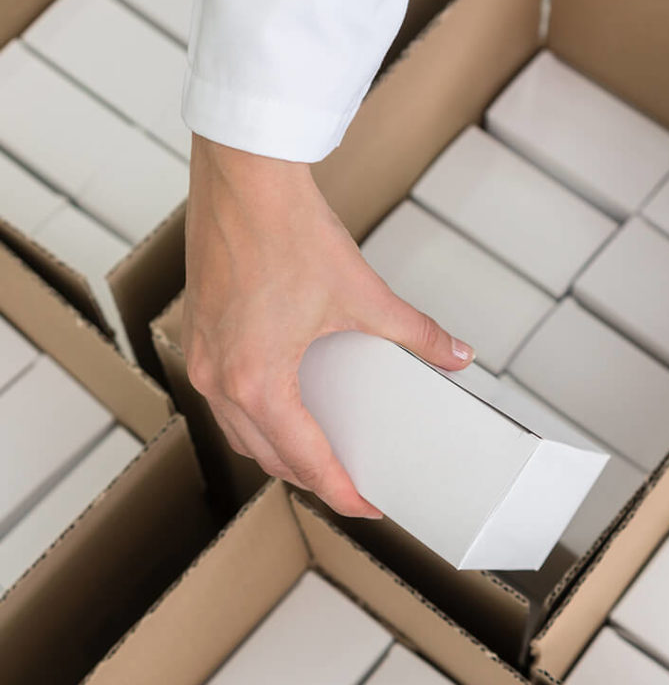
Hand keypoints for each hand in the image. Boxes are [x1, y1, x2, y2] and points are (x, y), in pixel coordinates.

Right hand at [182, 135, 474, 516]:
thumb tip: (456, 355)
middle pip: (270, 459)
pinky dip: (255, 419)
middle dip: (314, 478)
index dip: (342, 492)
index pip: (307, 463)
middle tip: (353, 481)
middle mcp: (221, 383)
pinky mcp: (196, 340)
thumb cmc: (288, 231)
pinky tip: (284, 407)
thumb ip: (416, 334)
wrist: (242, 179)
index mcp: (261, 384)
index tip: (367, 505)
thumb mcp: (364, 295)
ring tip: (321, 453)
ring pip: (241, 436)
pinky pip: (224, 404)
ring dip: (280, 453)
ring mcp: (202, 362)